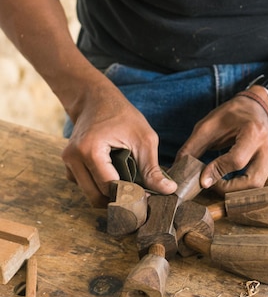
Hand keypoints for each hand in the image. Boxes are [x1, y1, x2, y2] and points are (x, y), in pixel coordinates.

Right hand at [61, 80, 176, 205]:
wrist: (96, 99)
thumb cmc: (122, 114)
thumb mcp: (143, 138)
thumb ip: (153, 168)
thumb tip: (169, 190)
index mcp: (90, 150)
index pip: (108, 187)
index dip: (128, 195)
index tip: (145, 195)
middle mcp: (73, 158)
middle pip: (96, 196)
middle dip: (117, 198)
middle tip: (137, 193)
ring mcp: (68, 162)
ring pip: (89, 193)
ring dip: (107, 193)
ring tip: (126, 181)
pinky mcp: (69, 164)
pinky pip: (84, 185)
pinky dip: (98, 185)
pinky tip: (113, 173)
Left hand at [176, 91, 267, 194]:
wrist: (255, 106)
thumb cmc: (231, 114)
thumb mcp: (209, 124)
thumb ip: (193, 146)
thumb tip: (179, 168)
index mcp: (253, 132)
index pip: (236, 160)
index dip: (216, 171)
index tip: (202, 179)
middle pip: (253, 181)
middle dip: (229, 190)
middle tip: (212, 185)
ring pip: (265, 189)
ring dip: (244, 196)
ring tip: (225, 190)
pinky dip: (264, 196)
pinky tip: (246, 196)